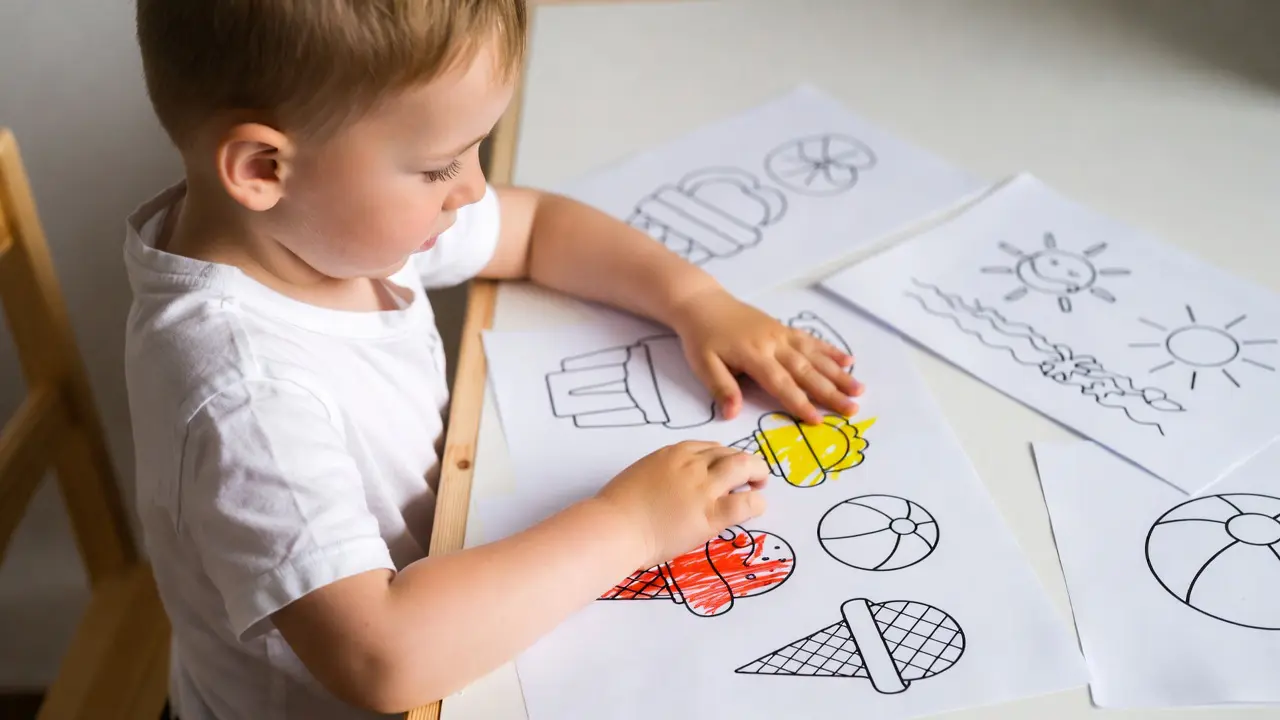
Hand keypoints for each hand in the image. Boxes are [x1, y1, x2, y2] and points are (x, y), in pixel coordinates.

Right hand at [595, 441, 768, 567]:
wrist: (616, 527)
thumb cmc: (618, 507)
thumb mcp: (641, 475)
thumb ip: (662, 474)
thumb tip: (673, 485)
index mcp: (673, 453)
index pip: (709, 447)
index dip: (723, 457)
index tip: (725, 469)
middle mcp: (692, 464)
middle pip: (730, 453)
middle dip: (745, 461)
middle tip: (752, 475)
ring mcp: (704, 487)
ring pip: (744, 467)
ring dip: (757, 473)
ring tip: (759, 485)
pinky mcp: (711, 514)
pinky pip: (746, 502)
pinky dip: (757, 502)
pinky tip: (756, 507)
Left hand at [669, 288, 863, 423]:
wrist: (703, 303)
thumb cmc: (701, 338)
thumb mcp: (703, 364)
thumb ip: (721, 388)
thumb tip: (732, 414)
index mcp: (753, 355)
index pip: (781, 383)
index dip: (799, 403)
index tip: (818, 420)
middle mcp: (773, 344)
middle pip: (806, 371)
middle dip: (830, 392)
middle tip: (853, 409)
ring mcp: (781, 334)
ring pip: (814, 356)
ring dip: (838, 373)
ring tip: (859, 388)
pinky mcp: (783, 328)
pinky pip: (811, 340)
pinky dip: (830, 351)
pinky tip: (848, 360)